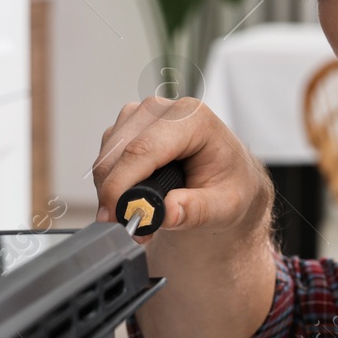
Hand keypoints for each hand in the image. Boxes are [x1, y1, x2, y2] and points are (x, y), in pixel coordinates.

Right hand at [91, 95, 270, 237]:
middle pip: (118, 151)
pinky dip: (112, 185)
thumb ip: (199, 210)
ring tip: (140, 218)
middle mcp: (164, 110)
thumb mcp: (227, 205)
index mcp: (193, 119)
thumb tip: (168, 212)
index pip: (143, 149)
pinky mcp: (128, 128)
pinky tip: (134, 202)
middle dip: (115, 193)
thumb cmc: (231, 185)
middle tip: (129, 227)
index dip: (122, 184)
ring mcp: (143, 116)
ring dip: (112, 192)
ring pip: (107, 155)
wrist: (228, 180)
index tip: (116, 214)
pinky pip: (106, 158)